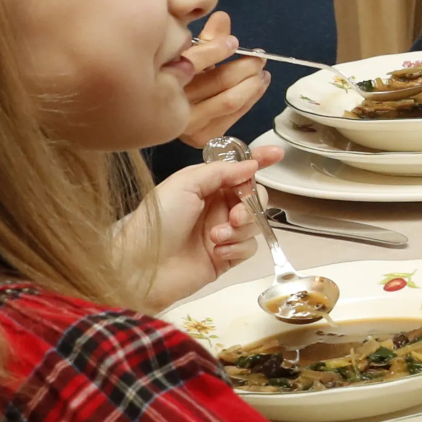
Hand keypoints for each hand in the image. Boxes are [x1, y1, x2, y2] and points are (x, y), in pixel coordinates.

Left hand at [128, 142, 281, 308]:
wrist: (143, 266)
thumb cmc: (159, 220)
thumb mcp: (185, 184)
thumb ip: (221, 171)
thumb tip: (251, 165)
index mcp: (205, 186)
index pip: (237, 170)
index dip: (258, 161)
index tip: (277, 154)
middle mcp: (216, 207)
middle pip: (253, 196)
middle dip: (251, 203)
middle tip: (236, 214)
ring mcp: (222, 232)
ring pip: (254, 223)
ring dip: (240, 228)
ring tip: (216, 237)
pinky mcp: (226, 257)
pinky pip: (249, 247)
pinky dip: (237, 247)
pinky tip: (218, 251)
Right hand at [173, 11, 270, 148]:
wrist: (153, 115)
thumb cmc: (174, 76)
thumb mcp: (186, 54)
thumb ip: (206, 38)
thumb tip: (223, 18)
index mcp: (163, 76)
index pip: (196, 60)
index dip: (219, 48)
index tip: (235, 43)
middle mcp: (172, 104)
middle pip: (220, 82)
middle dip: (245, 67)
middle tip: (259, 58)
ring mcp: (188, 125)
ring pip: (231, 101)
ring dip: (253, 84)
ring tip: (262, 71)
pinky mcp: (203, 138)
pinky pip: (234, 116)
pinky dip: (251, 99)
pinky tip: (259, 86)